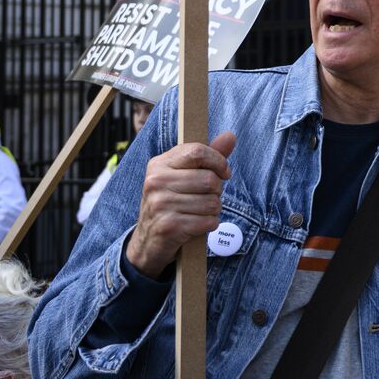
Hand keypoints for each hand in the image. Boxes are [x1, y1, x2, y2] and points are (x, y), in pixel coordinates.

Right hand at [126, 131, 236, 277]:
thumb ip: (208, 157)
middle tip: (206, 198)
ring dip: (213, 210)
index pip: (198, 152)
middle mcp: (156, 182)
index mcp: (159, 164)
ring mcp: (160, 204)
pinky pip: (207, 222)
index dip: (218, 161)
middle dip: (217, 191)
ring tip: (199, 212)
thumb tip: (230, 136)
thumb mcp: (183, 176)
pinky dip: (209, 225)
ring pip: (212, 202)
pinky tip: (197, 225)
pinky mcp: (168, 226)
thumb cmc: (171, 203)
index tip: (224, 172)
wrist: (147, 242)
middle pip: (209, 179)